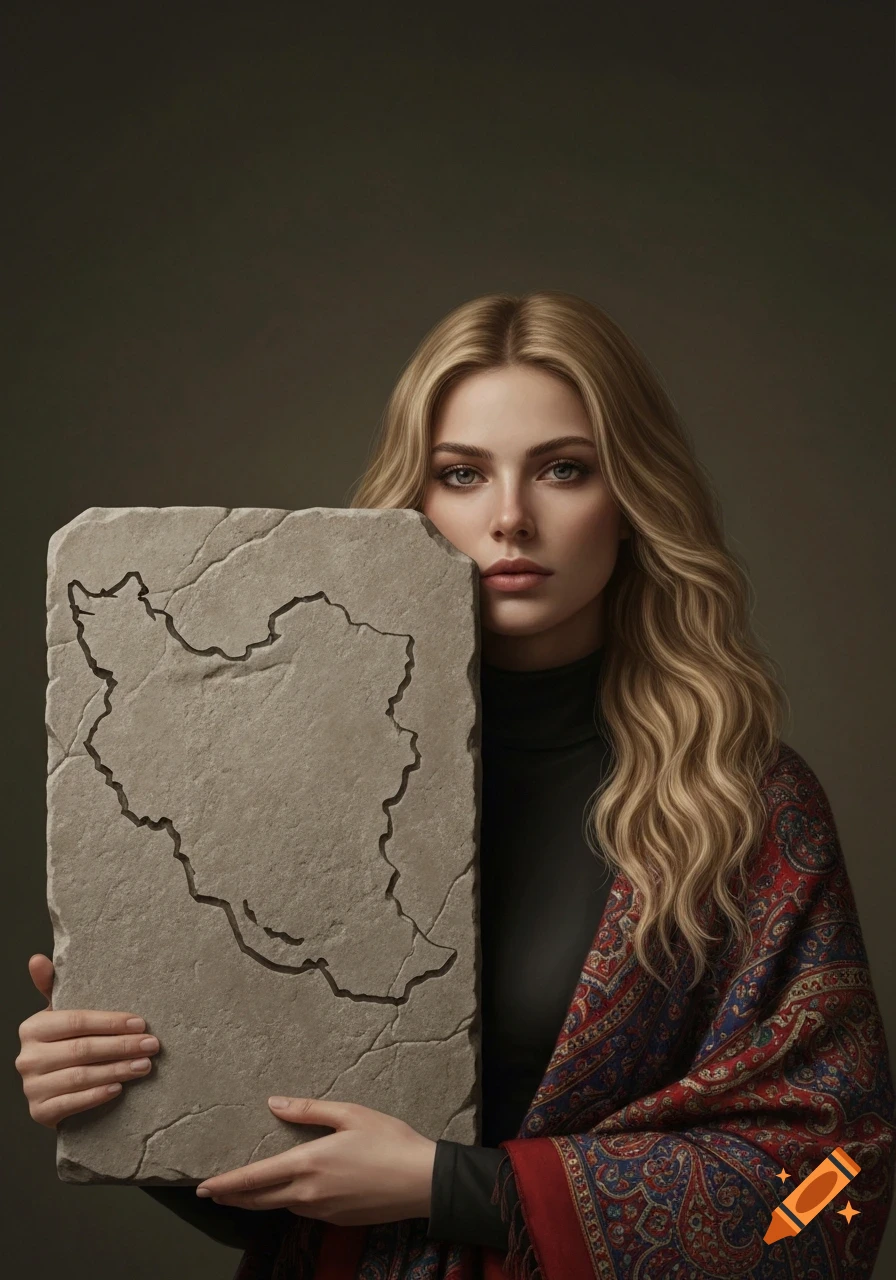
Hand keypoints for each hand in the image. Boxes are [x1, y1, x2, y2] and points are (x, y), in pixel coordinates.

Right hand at [15, 953, 160, 1127]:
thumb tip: (37, 959)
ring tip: (144, 1065)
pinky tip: (119, 1088)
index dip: (111, 1022)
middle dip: (122, 1046)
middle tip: (152, 1045)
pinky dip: (97, 1096)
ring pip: (81, 1076)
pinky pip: (72, 1103)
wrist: (50, 1091)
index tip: (141, 1023)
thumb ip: (52, 987)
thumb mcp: (59, 1015)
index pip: (77, 1022)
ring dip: (117, 1070)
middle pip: (82, 1049)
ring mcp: (32, 1087)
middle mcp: (27, 1058)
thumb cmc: (63, 1045)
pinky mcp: (39, 1112)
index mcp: (32, 1028)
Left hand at [195, 1095, 437, 1226]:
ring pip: (281, 1205)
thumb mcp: (350, 1113)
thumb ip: (309, 1110)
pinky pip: (304, 1210)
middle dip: (233, 1196)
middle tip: (213, 1193)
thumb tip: (274, 1103)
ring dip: (260, 1199)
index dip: (226, 1184)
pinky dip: (288, 1201)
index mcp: (308, 1163)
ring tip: (248, 1189)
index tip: (204, 1187)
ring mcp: (323, 1210)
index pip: (255, 1178)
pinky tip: (292, 1191)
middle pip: (260, 1199)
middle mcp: (309, 1192)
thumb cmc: (389, 1141)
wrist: (422, 1181)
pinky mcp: (337, 1219)